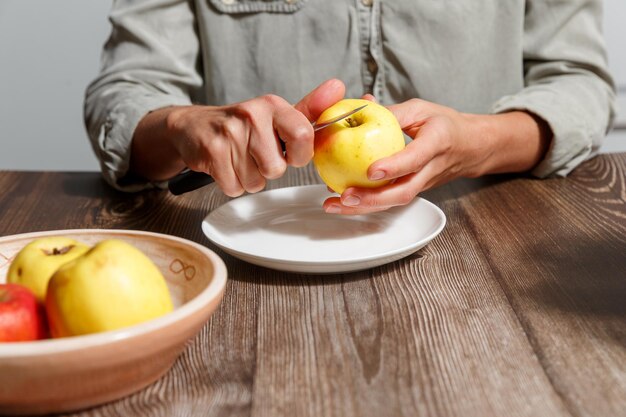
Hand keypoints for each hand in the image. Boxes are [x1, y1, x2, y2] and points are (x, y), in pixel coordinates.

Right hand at [131, 79, 344, 195]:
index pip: (304, 135)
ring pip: (255, 181)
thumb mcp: (276, 115)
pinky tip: (225, 165)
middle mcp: (252, 114)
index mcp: (273, 105)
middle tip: (255, 154)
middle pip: (276, 168)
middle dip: (267, 170)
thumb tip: (339, 87)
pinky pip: (234, 187)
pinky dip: (231, 184)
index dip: (299, 155)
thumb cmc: (243, 126)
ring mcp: (229, 133)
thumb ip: (310, 109)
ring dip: (248, 178)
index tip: (289, 153)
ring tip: (238, 159)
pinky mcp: (212, 152)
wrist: (193, 127)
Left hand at [323, 97, 550, 214]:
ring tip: (334, 205)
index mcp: (437, 143)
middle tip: (344, 196)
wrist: (470, 147)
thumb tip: (361, 106)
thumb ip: (393, 112)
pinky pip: (390, 201)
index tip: (371, 171)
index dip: (394, 166)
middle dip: (373, 199)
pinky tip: (342, 202)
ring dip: (364, 207)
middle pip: (403, 191)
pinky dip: (366, 204)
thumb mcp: (422, 109)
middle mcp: (430, 169)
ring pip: (394, 202)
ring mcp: (423, 184)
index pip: (415, 158)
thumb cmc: (445, 124)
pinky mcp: (413, 191)